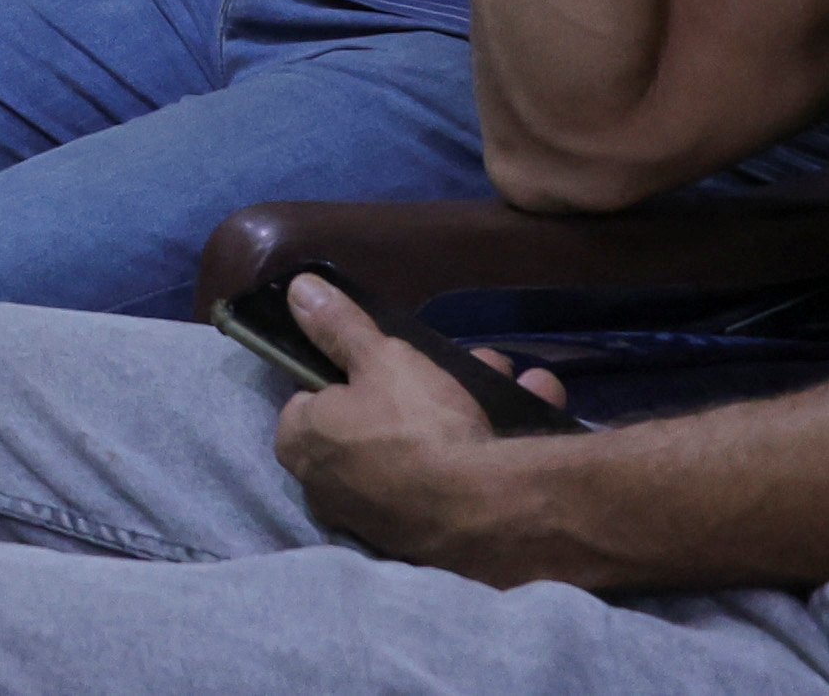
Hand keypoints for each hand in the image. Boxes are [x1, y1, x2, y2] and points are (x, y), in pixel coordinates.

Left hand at [270, 279, 578, 581]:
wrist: (489, 514)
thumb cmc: (415, 427)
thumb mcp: (379, 358)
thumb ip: (339, 325)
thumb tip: (297, 288)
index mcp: (302, 445)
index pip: (311, 398)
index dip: (348, 374)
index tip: (385, 359)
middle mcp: (331, 491)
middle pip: (379, 419)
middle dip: (429, 383)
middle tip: (466, 360)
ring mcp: (383, 520)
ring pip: (428, 446)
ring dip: (473, 403)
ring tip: (507, 374)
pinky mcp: (433, 541)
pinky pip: (460, 479)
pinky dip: (492, 444)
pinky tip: (531, 405)